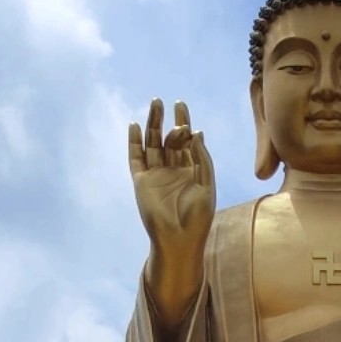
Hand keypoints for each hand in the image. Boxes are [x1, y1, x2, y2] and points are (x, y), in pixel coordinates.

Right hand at [129, 99, 215, 258]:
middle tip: (165, 102)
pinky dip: (134, 143)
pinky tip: (135, 126)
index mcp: (191, 170)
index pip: (186, 141)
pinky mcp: (141, 182)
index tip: (181, 106)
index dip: (183, 123)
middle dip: (167, 120)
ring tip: (153, 105)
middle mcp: (172, 170)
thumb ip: (202, 159)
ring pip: (152, 144)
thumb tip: (196, 133)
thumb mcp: (206, 185)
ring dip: (152, 124)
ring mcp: (156, 175)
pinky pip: (136, 158)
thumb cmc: (198, 217)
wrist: (179, 239)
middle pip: (168, 139)